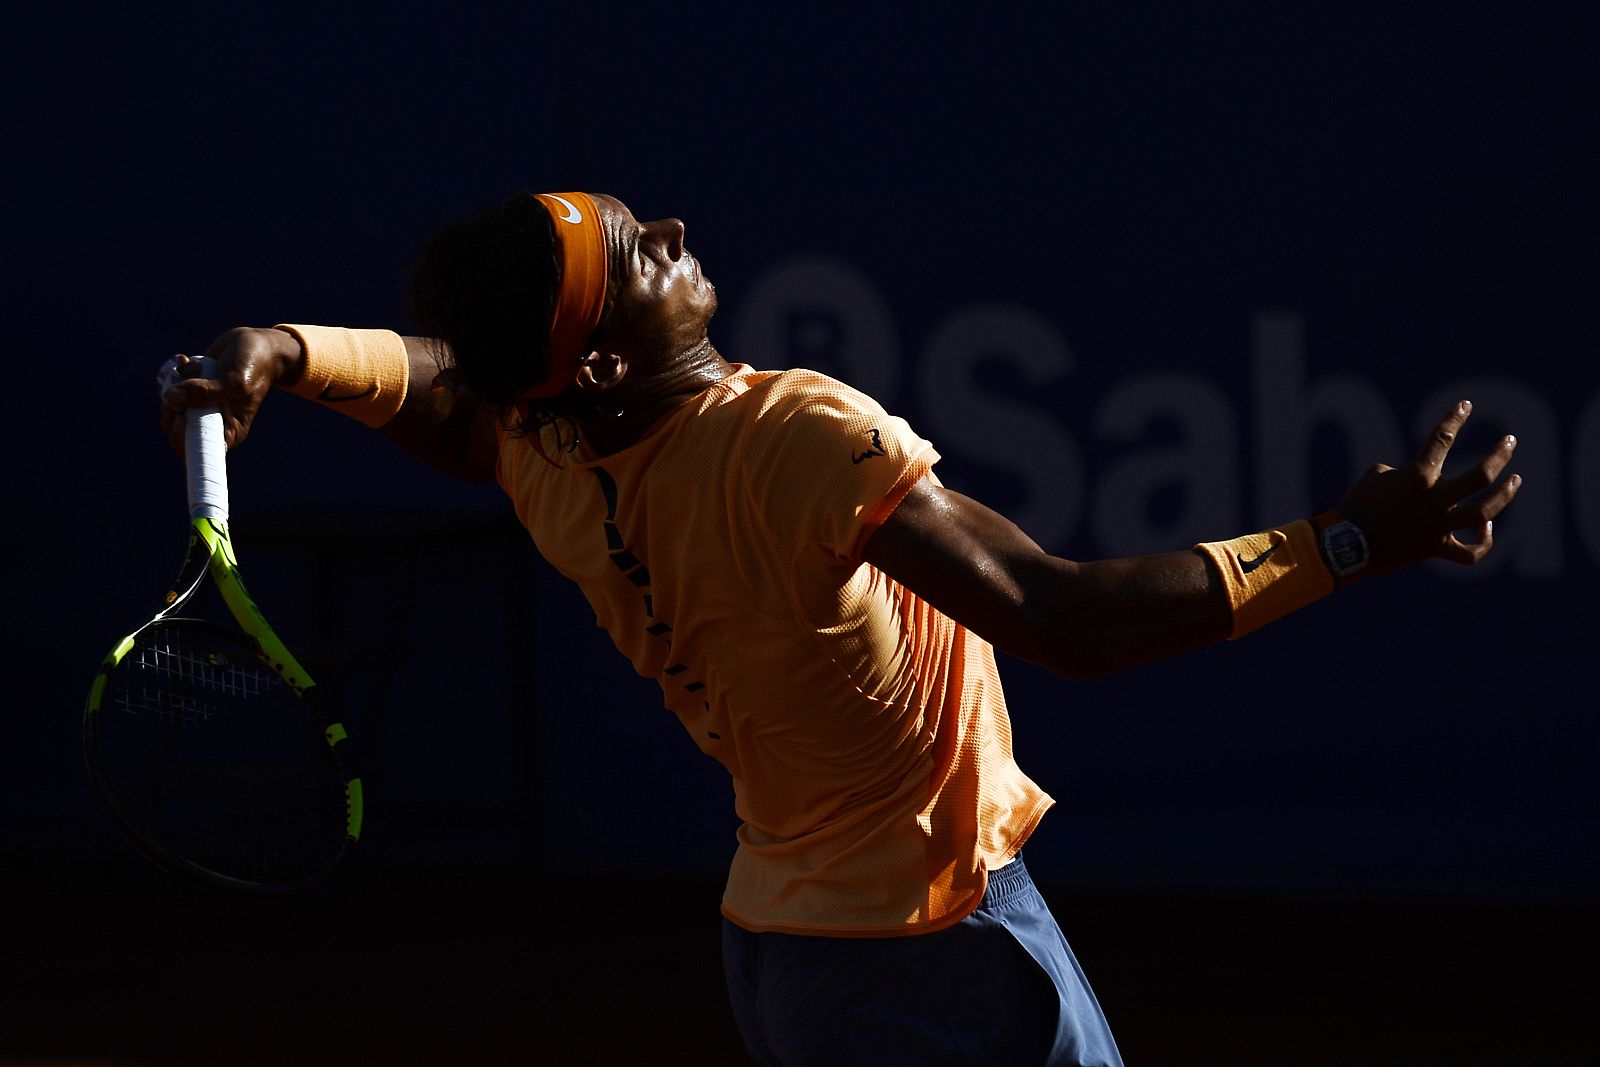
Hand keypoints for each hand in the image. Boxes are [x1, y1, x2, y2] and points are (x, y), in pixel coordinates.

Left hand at [159, 327, 303, 454]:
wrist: (256, 343)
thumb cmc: (255, 366)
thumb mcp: (235, 380)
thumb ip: (205, 392)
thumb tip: (171, 399)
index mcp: (229, 430)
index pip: (198, 450)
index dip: (182, 439)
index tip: (181, 419)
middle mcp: (212, 421)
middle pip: (175, 428)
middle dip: (172, 406)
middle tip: (180, 385)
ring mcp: (199, 405)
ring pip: (169, 405)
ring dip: (173, 384)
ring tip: (191, 366)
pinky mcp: (190, 388)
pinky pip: (168, 387)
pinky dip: (172, 373)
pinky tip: (184, 360)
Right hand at [1333, 400, 1520, 573]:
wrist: (1345, 545)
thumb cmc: (1356, 505)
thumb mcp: (1376, 476)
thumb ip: (1404, 472)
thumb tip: (1419, 479)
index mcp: (1417, 476)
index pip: (1441, 439)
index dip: (1455, 418)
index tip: (1466, 405)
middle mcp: (1433, 499)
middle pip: (1481, 475)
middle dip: (1500, 456)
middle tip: (1510, 442)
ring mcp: (1437, 525)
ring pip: (1484, 512)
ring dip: (1504, 495)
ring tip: (1514, 480)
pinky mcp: (1435, 548)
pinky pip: (1470, 553)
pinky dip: (1481, 541)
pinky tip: (1484, 528)